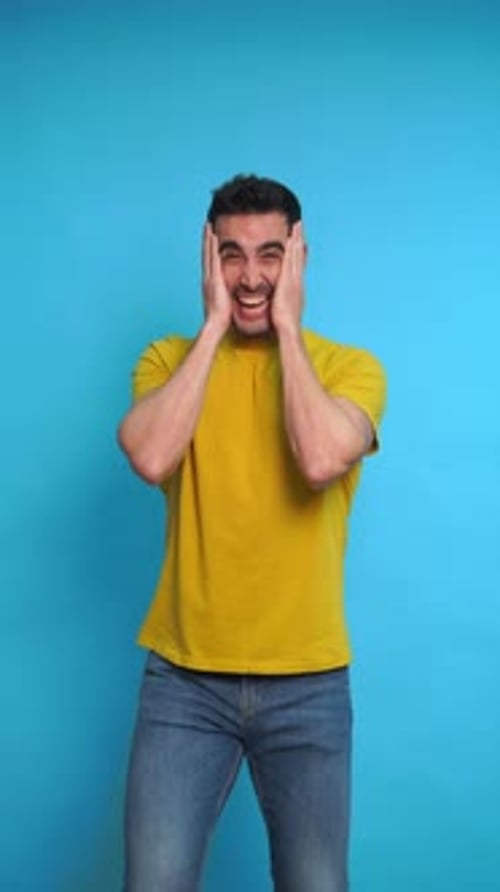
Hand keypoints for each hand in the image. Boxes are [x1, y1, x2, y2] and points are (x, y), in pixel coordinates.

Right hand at [202, 224, 231, 336]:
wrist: (216, 324)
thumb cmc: (221, 317)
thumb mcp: (224, 302)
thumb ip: (226, 295)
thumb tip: (231, 295)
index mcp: (211, 282)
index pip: (210, 261)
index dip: (209, 249)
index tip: (210, 236)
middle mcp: (208, 277)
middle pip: (206, 253)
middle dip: (206, 239)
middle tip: (207, 224)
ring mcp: (210, 277)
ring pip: (208, 253)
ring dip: (208, 239)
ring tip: (208, 225)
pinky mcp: (214, 279)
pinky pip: (214, 259)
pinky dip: (213, 248)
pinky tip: (214, 236)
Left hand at [271, 222, 305, 336]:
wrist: (288, 328)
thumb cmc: (283, 322)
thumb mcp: (283, 307)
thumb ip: (281, 301)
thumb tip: (278, 300)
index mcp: (295, 285)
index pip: (297, 263)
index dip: (297, 250)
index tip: (296, 238)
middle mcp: (297, 280)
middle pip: (299, 255)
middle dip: (299, 239)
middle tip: (298, 224)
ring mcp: (295, 279)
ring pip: (296, 254)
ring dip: (297, 239)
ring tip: (296, 224)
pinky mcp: (290, 280)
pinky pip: (291, 260)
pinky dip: (292, 249)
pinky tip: (290, 238)